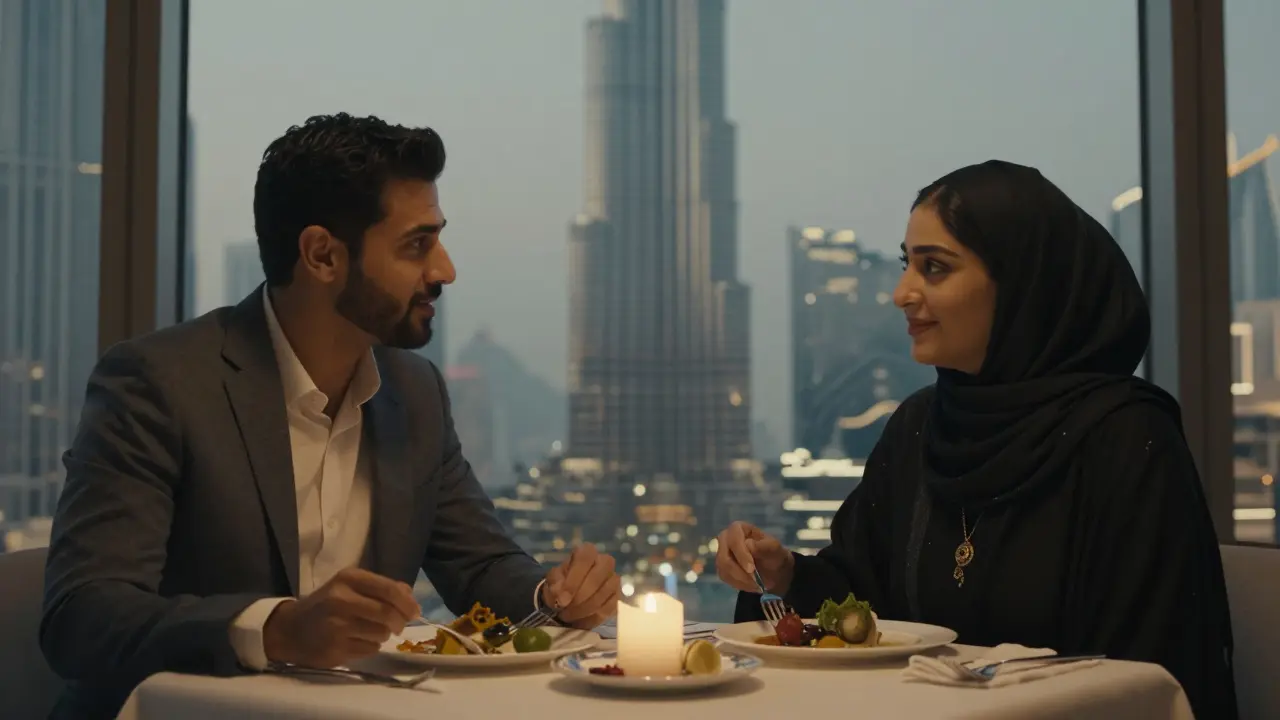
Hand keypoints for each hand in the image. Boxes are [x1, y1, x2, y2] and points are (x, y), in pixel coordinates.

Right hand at [263, 568, 418, 668]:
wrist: (289, 629)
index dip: (408, 603)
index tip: (415, 612)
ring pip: (381, 634)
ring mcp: (337, 626)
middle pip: (389, 614)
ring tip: (369, 631)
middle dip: (399, 622)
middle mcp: (341, 599)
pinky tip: (355, 641)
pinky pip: (369, 649)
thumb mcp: (350, 587)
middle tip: (397, 626)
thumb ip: (381, 588)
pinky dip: (369, 646)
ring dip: (382, 635)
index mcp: (349, 578)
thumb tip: (410, 596)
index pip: (390, 590)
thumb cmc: (326, 605)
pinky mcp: (335, 648)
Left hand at [543, 544, 619, 628]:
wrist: (569, 596)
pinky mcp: (618, 596)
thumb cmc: (561, 584)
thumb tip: (561, 596)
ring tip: (570, 617)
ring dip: (585, 609)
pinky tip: (581, 621)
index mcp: (586, 552)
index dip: (572, 581)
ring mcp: (614, 579)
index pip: (584, 560)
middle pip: (597, 577)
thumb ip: (554, 585)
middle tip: (565, 612)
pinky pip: (610, 607)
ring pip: (604, 593)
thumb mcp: (552, 581)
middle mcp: (604, 561)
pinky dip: (594, 617)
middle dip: (580, 598)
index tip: (561, 601)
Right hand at [716, 521, 795, 594]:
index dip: (741, 554)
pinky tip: (752, 585)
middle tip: (755, 582)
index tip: (751, 569)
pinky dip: (739, 584)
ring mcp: (721, 554)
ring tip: (757, 585)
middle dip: (740, 572)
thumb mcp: (774, 548)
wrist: (773, 569)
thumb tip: (748, 544)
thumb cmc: (773, 553)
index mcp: (738, 528)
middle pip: (724, 557)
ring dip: (741, 580)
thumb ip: (763, 546)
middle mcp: (725, 539)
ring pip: (724, 570)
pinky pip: (725, 578)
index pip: (733, 539)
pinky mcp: (722, 568)